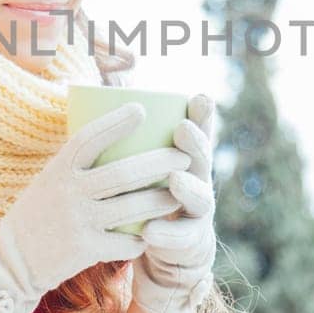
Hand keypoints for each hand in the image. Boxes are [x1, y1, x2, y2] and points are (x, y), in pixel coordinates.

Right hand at [0, 102, 189, 312]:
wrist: (11, 261)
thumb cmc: (39, 212)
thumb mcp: (51, 179)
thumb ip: (80, 163)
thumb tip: (117, 132)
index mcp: (59, 169)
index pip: (89, 137)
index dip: (115, 122)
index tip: (141, 109)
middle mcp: (69, 192)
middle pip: (124, 173)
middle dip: (160, 163)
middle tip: (184, 157)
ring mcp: (78, 222)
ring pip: (133, 208)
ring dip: (162, 200)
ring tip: (180, 194)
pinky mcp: (85, 251)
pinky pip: (126, 242)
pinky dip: (142, 238)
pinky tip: (153, 233)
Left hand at [130, 94, 217, 312]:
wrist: (163, 246)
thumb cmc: (145, 191)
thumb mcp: (140, 158)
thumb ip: (129, 120)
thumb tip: (111, 66)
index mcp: (185, 156)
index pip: (199, 130)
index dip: (202, 114)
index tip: (198, 97)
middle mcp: (196, 179)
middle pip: (202, 159)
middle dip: (196, 143)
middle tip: (182, 130)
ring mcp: (195, 212)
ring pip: (199, 198)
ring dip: (188, 188)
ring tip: (175, 181)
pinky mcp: (187, 242)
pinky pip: (178, 240)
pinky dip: (165, 236)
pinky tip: (151, 233)